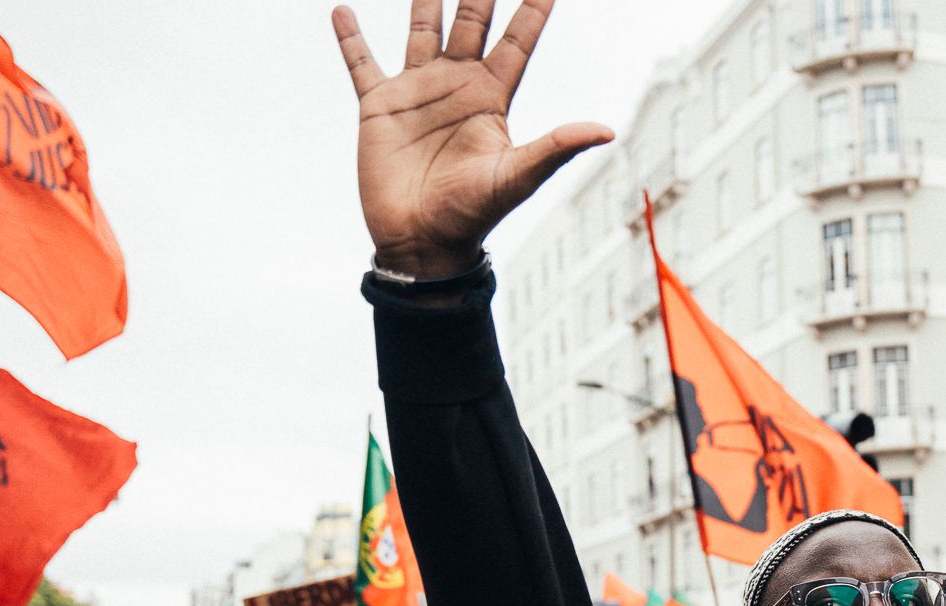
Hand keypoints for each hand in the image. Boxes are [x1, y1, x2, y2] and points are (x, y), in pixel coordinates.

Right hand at [334, 0, 613, 277]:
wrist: (422, 242)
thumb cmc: (472, 215)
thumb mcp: (516, 177)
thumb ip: (555, 148)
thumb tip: (605, 131)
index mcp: (492, 97)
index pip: (518, 41)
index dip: (532, 9)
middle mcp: (456, 86)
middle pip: (470, 21)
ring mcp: (417, 92)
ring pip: (421, 29)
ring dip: (423, 0)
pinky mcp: (379, 107)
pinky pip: (361, 63)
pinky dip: (350, 39)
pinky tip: (341, 12)